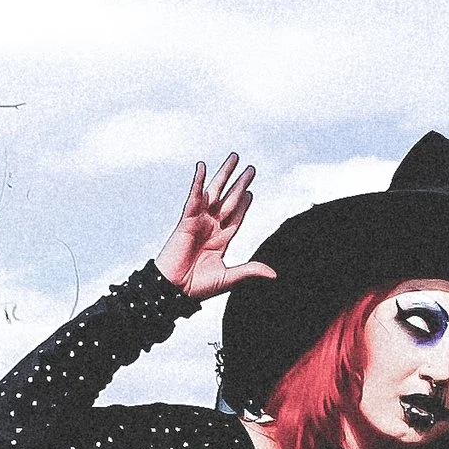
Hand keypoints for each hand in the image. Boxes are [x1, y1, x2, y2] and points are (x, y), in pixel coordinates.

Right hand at [154, 154, 275, 300]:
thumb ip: (250, 270)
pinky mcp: (185, 220)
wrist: (174, 290)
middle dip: (240, 184)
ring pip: (214, 193)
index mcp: (222, 240)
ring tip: (234, 158)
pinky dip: (197, 182)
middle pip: (229, 199)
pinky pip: (193, 198)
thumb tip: (273, 274)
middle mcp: (212, 227)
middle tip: (251, 169)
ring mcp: (199, 221)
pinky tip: (202, 167)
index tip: (251, 191)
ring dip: (224, 175)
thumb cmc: (197, 287)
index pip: (236, 217)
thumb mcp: (229, 278)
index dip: (244, 203)